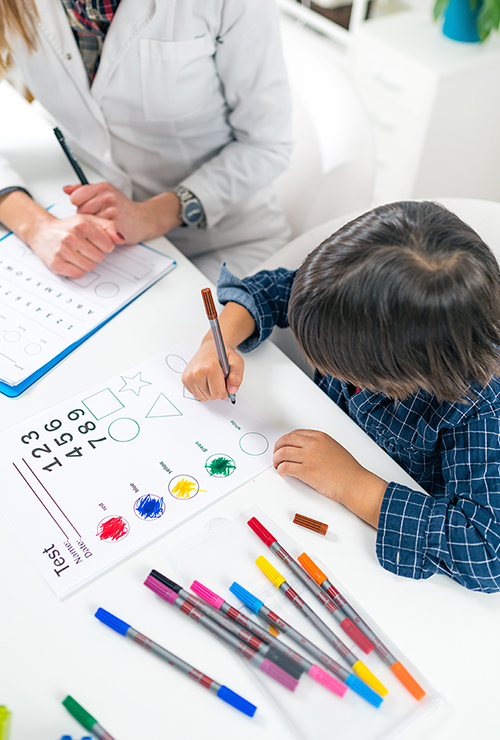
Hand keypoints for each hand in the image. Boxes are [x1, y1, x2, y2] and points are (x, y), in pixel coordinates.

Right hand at [29, 212, 123, 277]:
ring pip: (90, 267)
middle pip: (100, 257)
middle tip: (83, 247)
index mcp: (82, 224)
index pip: (108, 245)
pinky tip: (71, 260)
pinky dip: (77, 270)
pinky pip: (78, 274)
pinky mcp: (56, 264)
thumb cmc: (68, 227)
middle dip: (94, 254)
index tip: (95, 242)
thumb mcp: (89, 220)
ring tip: (77, 253)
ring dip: (86, 262)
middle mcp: (71, 236)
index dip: (104, 245)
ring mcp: (62, 251)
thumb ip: (109, 226)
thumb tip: (121, 238)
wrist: (42, 232)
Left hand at [64, 183, 181, 243]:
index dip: (79, 204)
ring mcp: (111, 210)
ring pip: (88, 222)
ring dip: (93, 225)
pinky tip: (108, 229)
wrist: (143, 220)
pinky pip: (97, 231)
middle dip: (87, 216)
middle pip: (80, 210)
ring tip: (105, 222)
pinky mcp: (114, 224)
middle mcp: (107, 196)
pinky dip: (100, 233)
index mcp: (102, 187)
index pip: (75, 197)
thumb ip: (83, 190)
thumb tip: (66, 190)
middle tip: (100, 216)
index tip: (89, 207)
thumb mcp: (104, 193)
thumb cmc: (123, 208)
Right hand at [182, 336, 244, 401]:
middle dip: (217, 390)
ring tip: (212, 378)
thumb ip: (237, 376)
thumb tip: (232, 390)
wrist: (210, 347)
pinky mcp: (184, 380)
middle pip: (211, 396)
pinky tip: (205, 379)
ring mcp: (188, 377)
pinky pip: (196, 394)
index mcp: (209, 367)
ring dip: (209, 391)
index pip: (218, 393)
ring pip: (203, 397)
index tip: (225, 382)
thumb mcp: (236, 362)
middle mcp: (196, 372)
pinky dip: (202, 390)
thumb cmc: (223, 355)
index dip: (225, 391)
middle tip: (218, 378)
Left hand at [273, 429, 387, 526]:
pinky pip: (285, 467)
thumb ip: (319, 446)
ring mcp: (308, 457)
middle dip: (278, 447)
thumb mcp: (334, 448)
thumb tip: (305, 449)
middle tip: (276, 454)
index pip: (296, 434)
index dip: (286, 439)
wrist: (354, 483)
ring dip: (276, 459)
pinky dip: (280, 469)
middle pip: (286, 440)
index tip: (283, 445)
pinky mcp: (305, 471)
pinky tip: (282, 472)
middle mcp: (313, 444)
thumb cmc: (348, 470)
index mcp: (320, 437)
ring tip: (277, 465)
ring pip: (282, 453)